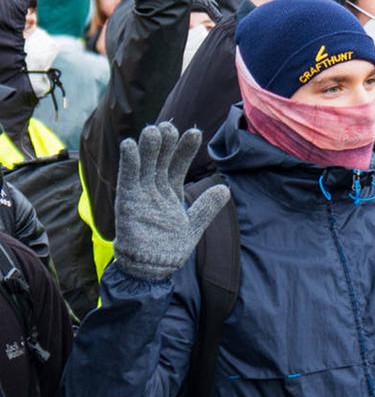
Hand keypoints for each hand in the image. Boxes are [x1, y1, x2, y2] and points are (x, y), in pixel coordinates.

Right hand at [111, 124, 228, 281]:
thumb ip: (207, 207)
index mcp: (170, 191)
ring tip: (154, 129)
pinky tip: (128, 145)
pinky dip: (128, 163)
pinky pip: (127, 180)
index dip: (185, 149)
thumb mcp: (194, 225)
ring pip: (144, 166)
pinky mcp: (127, 204)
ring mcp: (140, 195)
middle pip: (161, 161)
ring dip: (148, 148)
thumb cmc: (170, 247)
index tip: (194, 133)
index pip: (178, 165)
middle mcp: (154, 189)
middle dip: (167, 143)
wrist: (152, 269)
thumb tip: (225, 188)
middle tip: (171, 126)